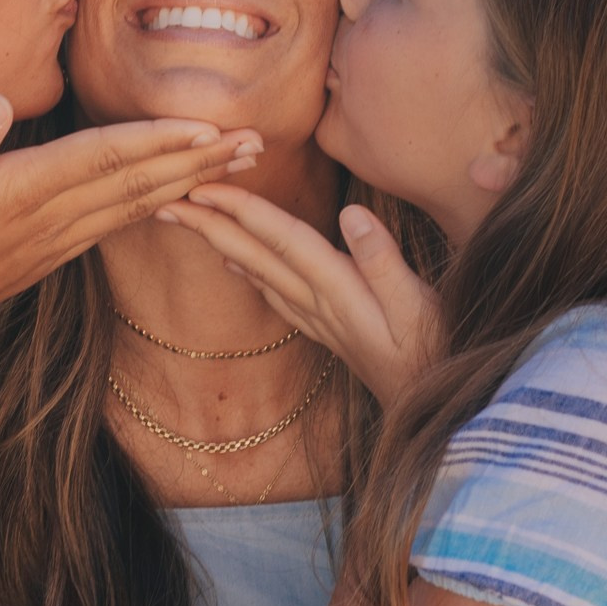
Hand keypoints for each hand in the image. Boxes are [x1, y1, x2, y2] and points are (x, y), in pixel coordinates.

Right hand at [0, 96, 261, 341]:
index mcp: (24, 189)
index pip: (103, 157)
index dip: (156, 140)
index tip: (206, 125)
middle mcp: (54, 214)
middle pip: (139, 180)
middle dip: (199, 158)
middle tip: (255, 138)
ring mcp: (63, 236)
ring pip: (141, 202)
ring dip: (194, 178)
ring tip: (240, 159)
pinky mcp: (62, 250)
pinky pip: (123, 221)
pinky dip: (163, 202)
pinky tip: (189, 190)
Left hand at [157, 188, 440, 407]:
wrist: (439, 418)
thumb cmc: (437, 358)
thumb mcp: (419, 308)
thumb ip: (383, 262)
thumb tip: (350, 213)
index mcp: (338, 289)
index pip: (280, 239)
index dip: (241, 209)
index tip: (201, 187)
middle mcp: (319, 302)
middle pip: (255, 254)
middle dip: (210, 224)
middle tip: (166, 198)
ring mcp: (320, 318)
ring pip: (259, 272)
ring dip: (222, 242)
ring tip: (191, 219)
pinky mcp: (329, 329)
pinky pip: (276, 294)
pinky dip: (250, 271)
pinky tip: (237, 263)